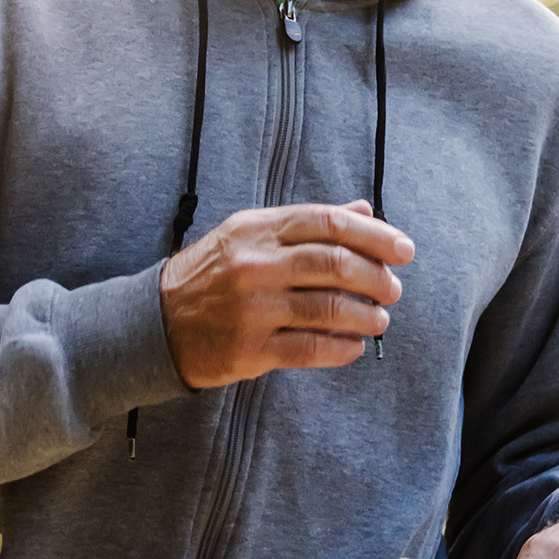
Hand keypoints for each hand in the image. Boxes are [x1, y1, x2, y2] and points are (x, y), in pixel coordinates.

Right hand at [159, 201, 412, 388]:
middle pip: (336, 264)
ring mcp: (252, 308)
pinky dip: (343, 349)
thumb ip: (307, 224)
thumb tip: (364, 209)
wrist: (154, 322)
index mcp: (258, 229)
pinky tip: (354, 347)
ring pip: (329, 309)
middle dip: (377, 278)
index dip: (375, 235)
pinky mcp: (249, 349)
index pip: (329, 223)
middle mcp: (255, 264)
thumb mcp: (251, 235)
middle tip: (393, 289)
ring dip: (366, 317)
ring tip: (379, 320)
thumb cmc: (213, 275)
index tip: (404, 249)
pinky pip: (311, 348)